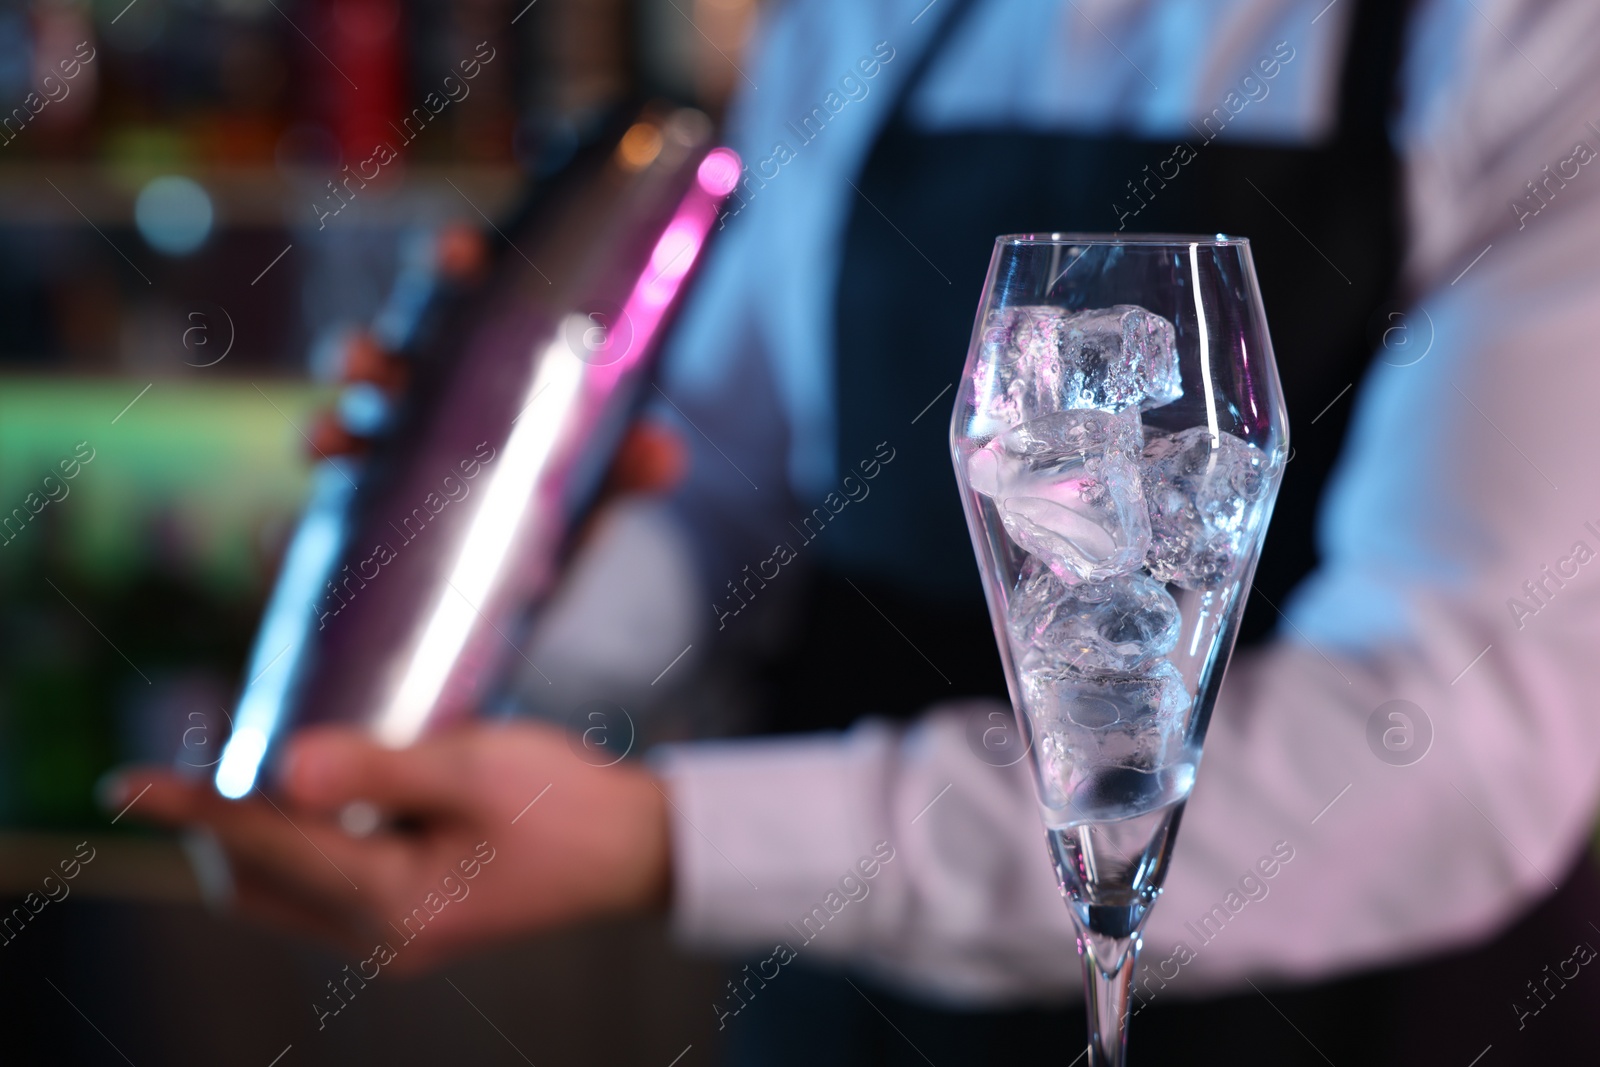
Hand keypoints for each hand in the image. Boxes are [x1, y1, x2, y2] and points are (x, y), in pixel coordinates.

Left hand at [105, 721, 671, 973]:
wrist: (635, 852)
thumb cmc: (568, 806)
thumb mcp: (477, 769)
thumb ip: (379, 769)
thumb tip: (284, 768)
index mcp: (391, 901)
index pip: (265, 849)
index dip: (194, 810)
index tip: (128, 784)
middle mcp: (380, 934)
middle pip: (255, 888)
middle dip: (217, 826)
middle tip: (209, 750)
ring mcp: (396, 935)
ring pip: (282, 894)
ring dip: (256, 837)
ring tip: (259, 765)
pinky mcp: (414, 919)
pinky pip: (320, 890)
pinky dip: (298, 845)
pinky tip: (322, 794)